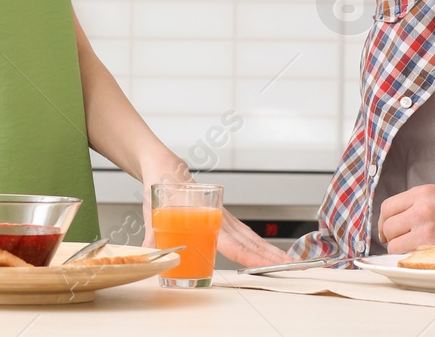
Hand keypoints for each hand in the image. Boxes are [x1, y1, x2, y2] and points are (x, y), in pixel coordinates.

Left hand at [134, 154, 288, 268]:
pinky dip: (257, 244)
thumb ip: (152, 231)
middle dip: (267, 255)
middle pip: (247, 239)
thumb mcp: (152, 208)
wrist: (165, 166)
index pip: (229, 240)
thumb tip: (149, 250)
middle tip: (286, 268)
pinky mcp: (222, 218)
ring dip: (267, 250)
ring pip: (249, 236)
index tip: (261, 264)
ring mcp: (223, 217)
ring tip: (284, 263)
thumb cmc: (161, 185)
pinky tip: (266, 253)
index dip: (245, 254)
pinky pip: (243, 233)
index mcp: (205, 214)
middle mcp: (218, 216)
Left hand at [377, 184, 434, 254]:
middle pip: (388, 225)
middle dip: (391, 237)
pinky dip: (407, 258)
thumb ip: (418, 203)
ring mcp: (426, 226)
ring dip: (399, 249)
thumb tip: (393, 216)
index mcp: (425, 192)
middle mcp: (423, 207)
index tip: (387, 231)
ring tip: (413, 250)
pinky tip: (420, 256)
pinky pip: (405, 254)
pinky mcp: (430, 245)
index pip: (388, 206)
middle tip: (399, 243)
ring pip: (393, 242)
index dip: (384, 221)